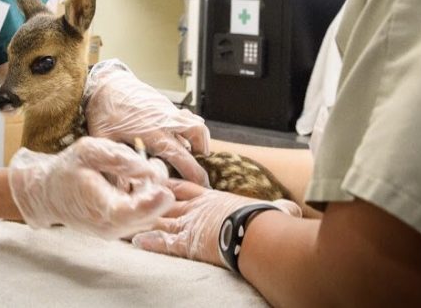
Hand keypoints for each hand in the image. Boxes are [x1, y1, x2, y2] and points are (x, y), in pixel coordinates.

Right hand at [7, 136, 172, 238]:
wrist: (49, 192)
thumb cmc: (68, 169)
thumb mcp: (88, 151)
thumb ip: (118, 158)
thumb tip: (147, 170)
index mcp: (101, 209)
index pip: (133, 213)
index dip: (153, 203)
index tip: (165, 190)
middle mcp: (112, 227)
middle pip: (150, 213)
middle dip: (156, 188)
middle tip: (150, 161)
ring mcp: (117, 232)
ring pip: (150, 214)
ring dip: (150, 191)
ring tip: (133, 171)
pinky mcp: (121, 229)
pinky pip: (144, 215)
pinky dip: (144, 197)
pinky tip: (130, 181)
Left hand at [85, 60, 210, 186]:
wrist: (106, 83)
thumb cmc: (103, 111)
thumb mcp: (104, 140)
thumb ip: (114, 164)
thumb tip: (123, 192)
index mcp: (151, 132)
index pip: (180, 154)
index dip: (192, 172)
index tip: (199, 185)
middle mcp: (164, 120)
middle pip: (197, 136)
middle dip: (201, 160)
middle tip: (201, 178)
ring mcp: (168, 110)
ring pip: (196, 124)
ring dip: (200, 140)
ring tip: (196, 155)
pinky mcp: (167, 104)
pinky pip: (187, 117)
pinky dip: (191, 129)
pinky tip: (183, 139)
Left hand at [132, 180, 301, 265]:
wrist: (257, 231)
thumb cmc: (265, 220)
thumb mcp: (272, 211)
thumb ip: (279, 209)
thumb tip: (293, 210)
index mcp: (213, 198)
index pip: (186, 188)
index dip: (171, 184)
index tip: (158, 179)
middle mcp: (197, 209)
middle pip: (167, 201)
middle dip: (150, 197)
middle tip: (132, 192)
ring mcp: (190, 224)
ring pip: (160, 218)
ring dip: (144, 216)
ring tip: (126, 214)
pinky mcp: (186, 242)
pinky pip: (163, 242)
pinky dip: (149, 241)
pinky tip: (135, 240)